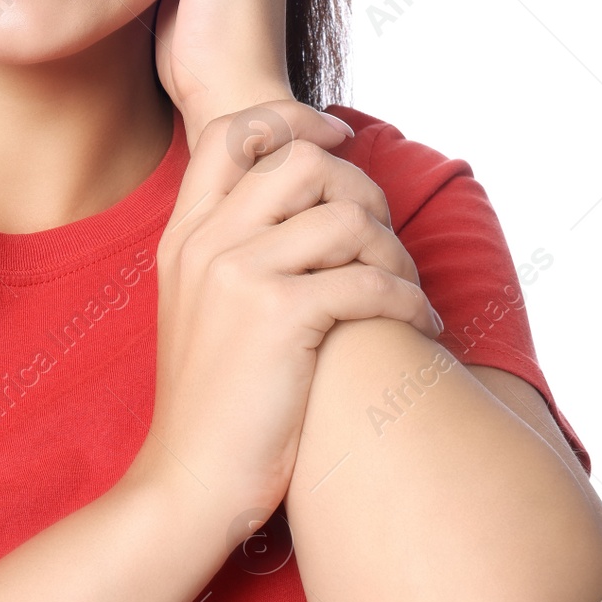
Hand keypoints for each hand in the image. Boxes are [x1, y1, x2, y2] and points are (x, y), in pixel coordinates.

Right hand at [125, 99, 443, 540]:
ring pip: (345, 215)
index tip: (337, 136)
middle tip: (382, 233)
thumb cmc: (210, 404)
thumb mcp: (196, 306)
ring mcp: (237, 275)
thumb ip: (229, 249)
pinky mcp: (277, 317)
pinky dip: (409, 299)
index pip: (229, 132)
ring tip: (404, 287)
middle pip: (300, 160)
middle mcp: (205, 242)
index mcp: (183, 234)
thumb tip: (301, 206)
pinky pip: (369, 279)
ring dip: (394, 250)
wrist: (186, 483)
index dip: (291, 119)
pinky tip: (418, 324)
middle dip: (359, 187)